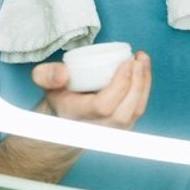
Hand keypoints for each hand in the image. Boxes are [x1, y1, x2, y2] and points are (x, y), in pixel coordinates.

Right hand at [31, 51, 151, 129]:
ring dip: (143, 83)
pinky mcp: (124, 125)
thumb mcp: (45, 83)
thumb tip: (63, 74)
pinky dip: (145, 88)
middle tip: (137, 59)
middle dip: (136, 83)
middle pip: (124, 112)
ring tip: (142, 60)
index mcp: (76, 117)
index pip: (102, 107)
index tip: (126, 63)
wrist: (64, 119)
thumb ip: (47, 75)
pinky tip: (143, 69)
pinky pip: (139, 108)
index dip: (119, 85)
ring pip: (136, 111)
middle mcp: (96, 128)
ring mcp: (112, 130)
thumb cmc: (59, 97)